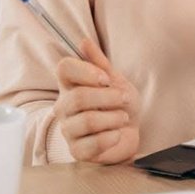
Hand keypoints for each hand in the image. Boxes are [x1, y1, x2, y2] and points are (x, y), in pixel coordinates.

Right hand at [53, 37, 140, 163]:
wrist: (130, 132)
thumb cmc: (120, 104)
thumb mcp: (115, 81)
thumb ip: (100, 63)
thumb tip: (84, 42)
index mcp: (70, 85)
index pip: (64, 68)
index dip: (86, 71)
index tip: (106, 79)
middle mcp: (64, 106)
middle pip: (78, 97)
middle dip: (109, 98)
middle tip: (124, 100)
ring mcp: (68, 129)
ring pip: (88, 121)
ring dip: (114, 118)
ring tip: (123, 118)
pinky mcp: (77, 151)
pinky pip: (92, 144)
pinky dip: (112, 137)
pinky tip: (117, 134)